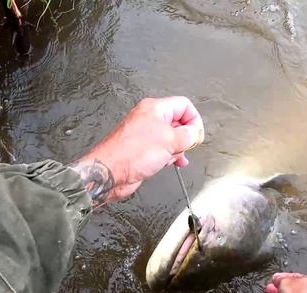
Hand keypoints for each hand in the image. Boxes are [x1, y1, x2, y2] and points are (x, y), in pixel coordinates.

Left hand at [71, 97, 203, 204]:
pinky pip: (162, 150)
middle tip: (184, 147)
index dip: (194, 120)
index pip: (184, 105)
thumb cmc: (131, 153)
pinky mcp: (142, 149)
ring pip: (171, 138)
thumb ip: (187, 135)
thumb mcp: (169, 141)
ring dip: (176, 149)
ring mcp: (145, 134)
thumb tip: (195, 133)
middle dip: (184, 137)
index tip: (196, 135)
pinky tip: (170, 163)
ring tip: (173, 157)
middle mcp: (149, 118)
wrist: (110, 172)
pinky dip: (168, 156)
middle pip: (178, 122)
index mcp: (155, 108)